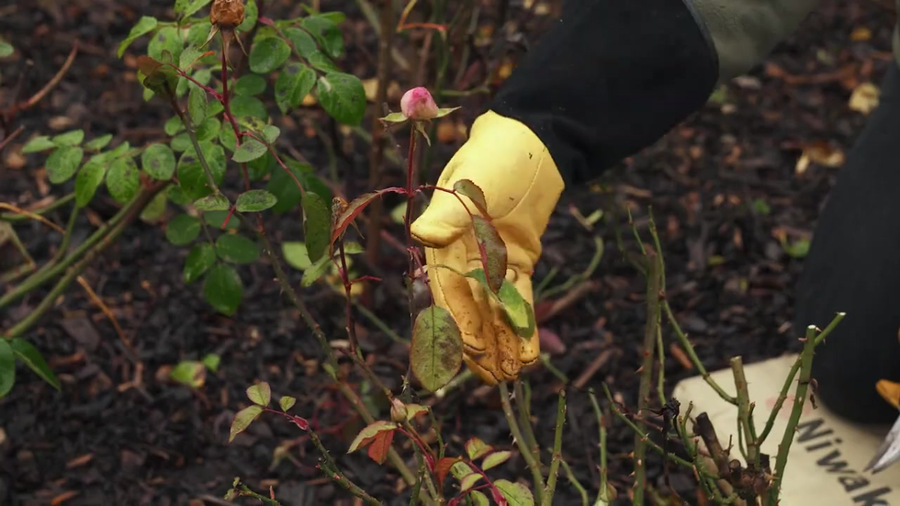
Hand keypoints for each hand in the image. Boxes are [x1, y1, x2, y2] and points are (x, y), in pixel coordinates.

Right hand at [410, 111, 563, 383]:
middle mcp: (462, 257)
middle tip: (496, 378)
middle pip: (470, 308)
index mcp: (443, 241)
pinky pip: (519, 297)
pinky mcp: (517, 261)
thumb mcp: (469, 181)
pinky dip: (524, 324)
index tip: (468, 353)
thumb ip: (447, 213)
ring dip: (502, 342)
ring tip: (512, 376)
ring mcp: (490, 261)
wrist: (531, 141)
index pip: (446, 291)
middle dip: (482, 344)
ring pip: (494, 310)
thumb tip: (419, 233)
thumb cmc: (494, 156)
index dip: (457, 324)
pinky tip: (530, 353)